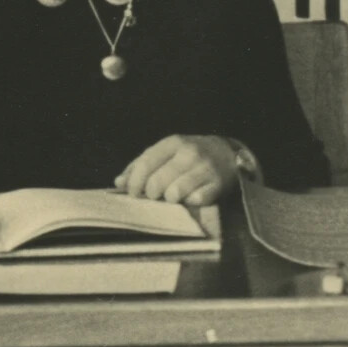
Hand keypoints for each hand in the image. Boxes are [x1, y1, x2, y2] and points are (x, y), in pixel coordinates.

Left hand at [115, 135, 240, 206]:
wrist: (228, 154)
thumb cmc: (189, 156)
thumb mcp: (166, 153)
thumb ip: (141, 165)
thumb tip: (119, 182)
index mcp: (172, 143)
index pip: (146, 163)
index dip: (135, 182)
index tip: (133, 193)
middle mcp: (189, 153)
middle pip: (157, 182)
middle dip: (152, 194)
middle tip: (155, 196)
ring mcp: (205, 169)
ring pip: (174, 194)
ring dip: (170, 199)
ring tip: (173, 196)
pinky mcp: (218, 185)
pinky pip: (194, 201)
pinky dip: (190, 203)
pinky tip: (191, 197)